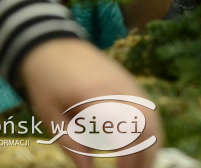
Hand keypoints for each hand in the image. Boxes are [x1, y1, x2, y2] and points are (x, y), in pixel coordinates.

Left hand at [19, 38, 162, 167]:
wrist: (54, 45)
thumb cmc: (47, 81)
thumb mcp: (49, 116)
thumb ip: (70, 143)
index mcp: (98, 97)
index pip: (124, 129)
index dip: (128, 155)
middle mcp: (121, 89)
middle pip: (147, 124)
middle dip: (145, 153)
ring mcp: (130, 85)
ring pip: (153, 117)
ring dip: (152, 144)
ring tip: (142, 167)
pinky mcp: (131, 84)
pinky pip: (149, 110)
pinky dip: (150, 131)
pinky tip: (143, 148)